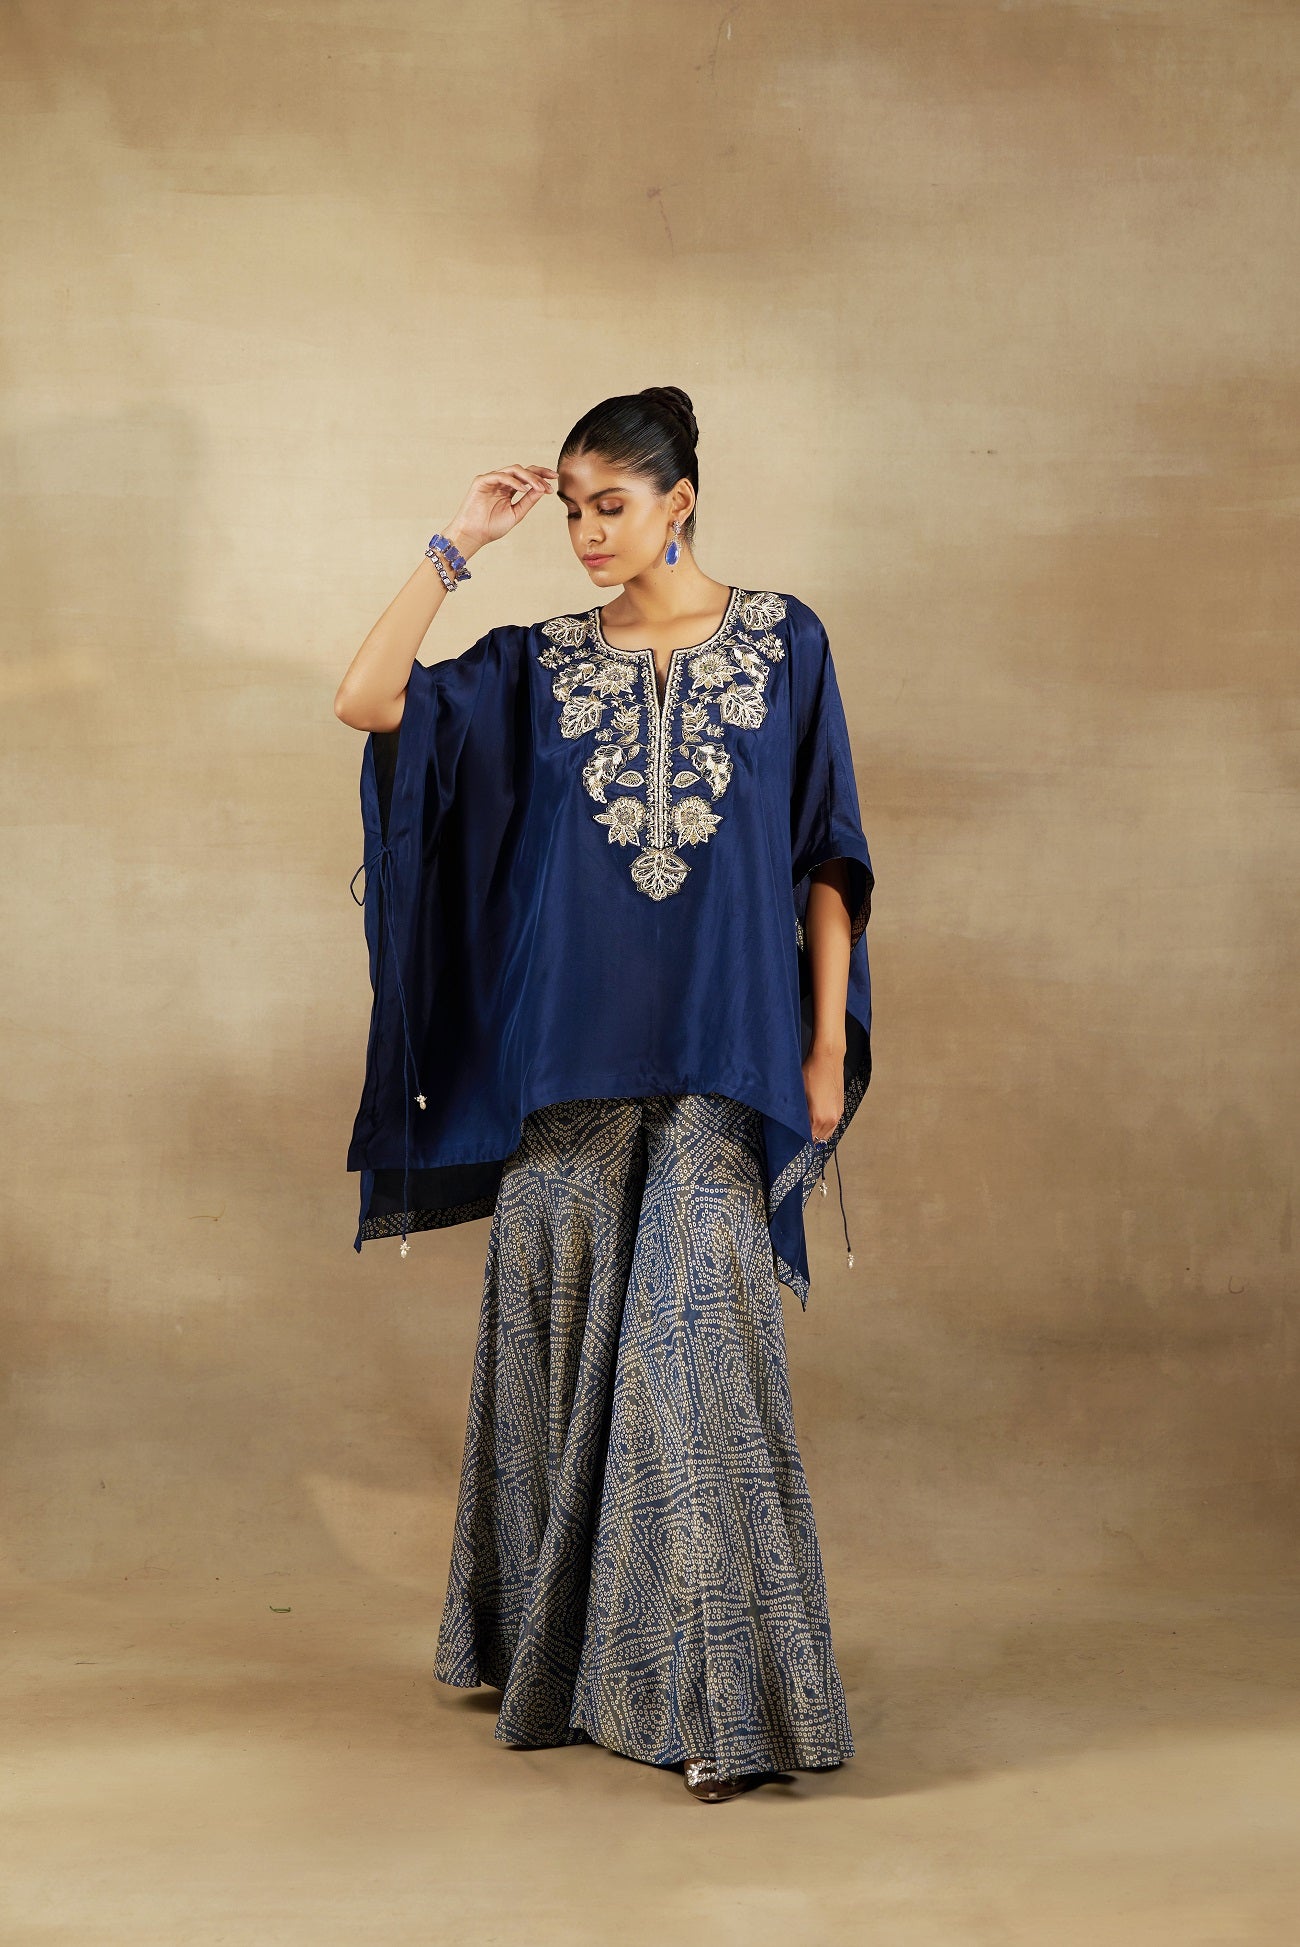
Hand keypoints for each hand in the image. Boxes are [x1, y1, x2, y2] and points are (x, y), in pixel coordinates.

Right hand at [443, 464, 557, 554]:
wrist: (474, 535)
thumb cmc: (492, 527)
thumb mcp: (516, 513)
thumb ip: (528, 500)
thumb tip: (543, 489)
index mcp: (508, 489)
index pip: (526, 477)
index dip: (541, 476)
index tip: (554, 480)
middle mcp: (500, 482)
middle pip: (522, 470)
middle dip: (538, 473)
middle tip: (551, 479)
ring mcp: (491, 480)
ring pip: (513, 470)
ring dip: (529, 477)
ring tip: (540, 487)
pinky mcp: (481, 481)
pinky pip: (500, 476)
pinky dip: (514, 481)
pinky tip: (524, 489)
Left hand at [802, 1042, 844, 1141]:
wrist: (828, 1058)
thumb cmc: (812, 1072)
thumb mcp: (799, 1094)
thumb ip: (798, 1114)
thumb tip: (795, 1124)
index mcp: (819, 1117)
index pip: (808, 1139)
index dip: (800, 1140)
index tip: (793, 1139)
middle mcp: (831, 1119)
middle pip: (819, 1139)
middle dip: (809, 1138)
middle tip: (797, 1135)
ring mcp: (838, 1113)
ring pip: (827, 1134)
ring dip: (818, 1133)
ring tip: (807, 1129)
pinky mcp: (840, 1107)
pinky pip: (833, 1125)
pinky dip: (825, 1126)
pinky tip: (816, 1121)